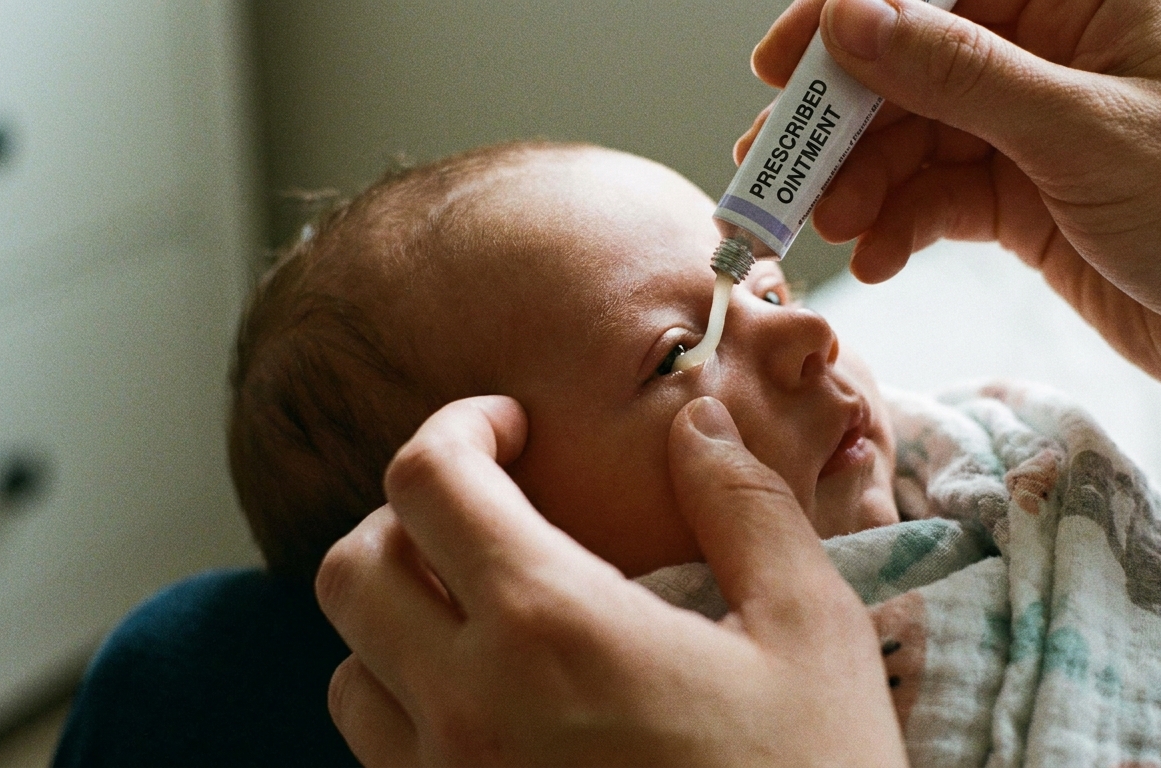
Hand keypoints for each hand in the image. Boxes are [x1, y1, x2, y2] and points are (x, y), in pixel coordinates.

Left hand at [316, 395, 907, 766]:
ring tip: (488, 612)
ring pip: (350, 673)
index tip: (512, 427)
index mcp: (553, 628)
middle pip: (351, 570)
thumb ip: (744, 506)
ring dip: (398, 620)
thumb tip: (694, 420)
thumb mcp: (810, 631)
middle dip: (409, 515)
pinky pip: (383, 761)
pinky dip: (410, 707)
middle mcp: (469, 710)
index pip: (430, 482)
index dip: (460, 426)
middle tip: (491, 509)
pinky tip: (500, 706)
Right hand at [744, 0, 1160, 415]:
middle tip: (777, 167)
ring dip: (862, 180)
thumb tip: (852, 19)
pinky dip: (899, 224)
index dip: (855, 12)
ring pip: (913, 133)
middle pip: (913, 59)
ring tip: (831, 226)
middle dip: (842, 115)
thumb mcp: (1084, 135)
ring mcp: (1033, 124)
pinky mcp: (1023, 195)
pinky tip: (878, 255)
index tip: (786, 65)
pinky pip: (936, 195)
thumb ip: (960, 77)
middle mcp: (1053, 48)